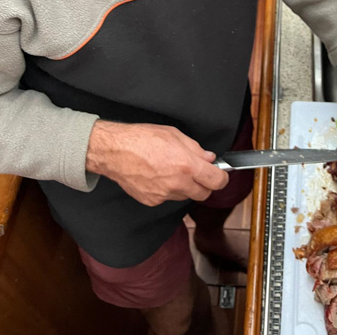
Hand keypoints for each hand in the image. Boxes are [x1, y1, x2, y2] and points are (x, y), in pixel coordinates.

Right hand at [86, 121, 228, 206]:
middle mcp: (177, 183)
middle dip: (204, 184)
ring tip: (172, 170)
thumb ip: (195, 148)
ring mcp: (164, 195)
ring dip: (185, 187)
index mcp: (187, 165)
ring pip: (185, 196)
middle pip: (203, 194)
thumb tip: (208, 158)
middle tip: (197, 172)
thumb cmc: (142, 138)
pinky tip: (159, 176)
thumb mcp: (174, 134)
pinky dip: (168, 190)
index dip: (221, 178)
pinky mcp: (152, 201)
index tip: (220, 174)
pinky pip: (168, 198)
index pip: (216, 181)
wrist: (115, 151)